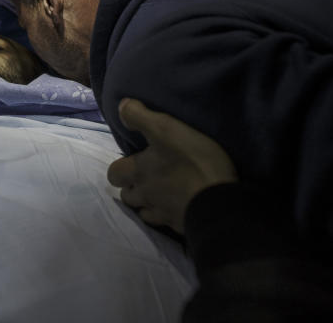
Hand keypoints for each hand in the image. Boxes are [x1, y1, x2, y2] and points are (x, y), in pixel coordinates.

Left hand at [107, 98, 237, 234]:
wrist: (218, 202)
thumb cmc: (192, 161)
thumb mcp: (166, 128)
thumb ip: (140, 117)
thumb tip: (120, 106)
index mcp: (139, 171)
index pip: (114, 173)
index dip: (120, 167)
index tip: (133, 160)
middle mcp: (145, 195)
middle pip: (127, 195)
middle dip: (131, 187)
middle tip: (146, 176)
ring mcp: (162, 214)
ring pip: (143, 211)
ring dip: (146, 202)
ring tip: (160, 192)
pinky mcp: (179, 226)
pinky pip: (165, 222)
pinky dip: (166, 215)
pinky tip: (176, 207)